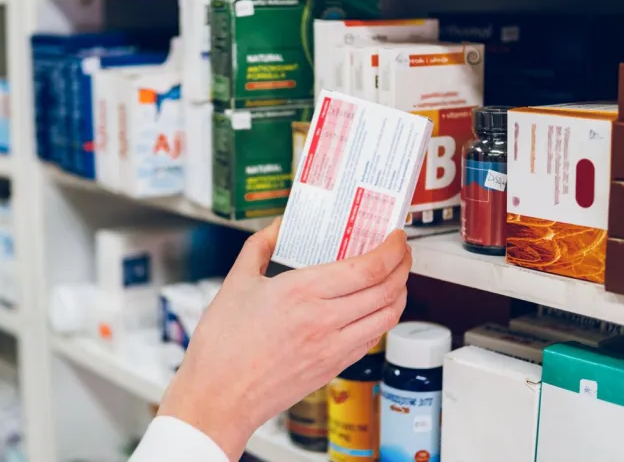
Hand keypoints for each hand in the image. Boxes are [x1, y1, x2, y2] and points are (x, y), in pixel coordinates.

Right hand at [157, 219, 411, 459]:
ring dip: (400, 292)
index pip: (369, 267)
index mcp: (302, 292)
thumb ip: (260, 246)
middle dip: (403, 264)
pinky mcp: (333, 368)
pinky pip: (372, 339)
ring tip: (395, 277)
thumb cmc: (223, 346)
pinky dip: (383, 318)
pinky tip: (374, 308)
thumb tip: (280, 226)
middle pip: (387, 289)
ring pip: (388, 316)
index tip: (396, 236)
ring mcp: (333, 348)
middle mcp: (324, 320)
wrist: (220, 397)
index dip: (392, 249)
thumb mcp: (236, 282)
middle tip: (401, 251)